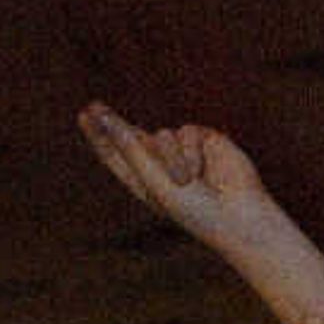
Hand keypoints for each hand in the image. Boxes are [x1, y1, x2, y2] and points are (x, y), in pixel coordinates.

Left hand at [81, 103, 285, 248]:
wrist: (240, 216)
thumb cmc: (195, 209)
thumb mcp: (154, 180)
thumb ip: (129, 146)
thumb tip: (104, 116)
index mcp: (143, 181)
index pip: (116, 154)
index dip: (100, 136)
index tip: (84, 115)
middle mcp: (161, 164)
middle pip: (131, 136)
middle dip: (114, 124)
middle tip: (94, 107)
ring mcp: (183, 152)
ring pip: (163, 135)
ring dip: (172, 158)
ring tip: (189, 181)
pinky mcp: (205, 141)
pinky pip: (187, 132)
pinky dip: (191, 152)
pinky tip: (203, 171)